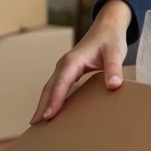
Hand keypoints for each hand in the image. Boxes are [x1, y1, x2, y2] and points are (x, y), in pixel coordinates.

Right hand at [30, 0, 130, 124]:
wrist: (108, 26)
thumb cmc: (110, 39)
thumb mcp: (115, 52)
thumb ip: (114, 69)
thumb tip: (114, 85)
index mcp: (73, 60)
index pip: (61, 83)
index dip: (55, 100)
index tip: (48, 115)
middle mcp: (65, 64)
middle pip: (50, 87)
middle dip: (41, 105)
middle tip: (34, 124)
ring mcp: (65, 68)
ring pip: (51, 87)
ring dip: (43, 103)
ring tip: (37, 123)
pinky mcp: (69, 71)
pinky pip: (57, 86)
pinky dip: (51, 98)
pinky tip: (51, 110)